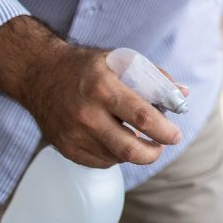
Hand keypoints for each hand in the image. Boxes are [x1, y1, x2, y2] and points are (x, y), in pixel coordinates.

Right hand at [0, 17, 182, 167]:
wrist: (40, 74)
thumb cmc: (88, 67)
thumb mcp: (121, 61)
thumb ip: (154, 77)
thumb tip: (182, 96)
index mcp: (103, 87)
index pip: (142, 117)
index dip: (164, 130)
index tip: (175, 135)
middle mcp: (86, 114)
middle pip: (129, 148)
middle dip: (153, 152)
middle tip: (161, 146)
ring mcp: (73, 134)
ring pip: (117, 157)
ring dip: (134, 151)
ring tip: (138, 137)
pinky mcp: (66, 148)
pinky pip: (101, 162)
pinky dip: (115, 155)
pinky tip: (115, 139)